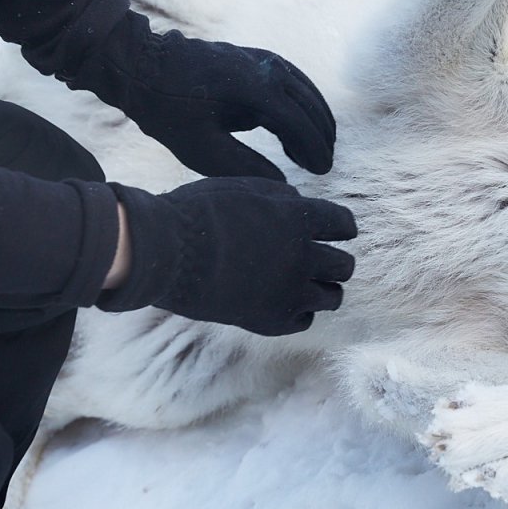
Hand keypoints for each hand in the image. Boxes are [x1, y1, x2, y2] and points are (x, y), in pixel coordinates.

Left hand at [94, 28, 336, 180]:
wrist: (143, 66)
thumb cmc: (168, 109)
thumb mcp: (201, 148)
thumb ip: (245, 167)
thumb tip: (284, 183)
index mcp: (255, 88)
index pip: (300, 123)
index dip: (315, 150)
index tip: (323, 171)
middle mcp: (267, 68)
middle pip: (310, 107)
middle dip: (321, 138)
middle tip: (322, 166)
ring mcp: (265, 58)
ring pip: (307, 93)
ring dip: (316, 122)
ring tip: (313, 152)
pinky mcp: (259, 57)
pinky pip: (295, 83)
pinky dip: (303, 106)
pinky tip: (296, 128)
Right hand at [99, 177, 356, 335]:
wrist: (162, 252)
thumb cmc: (196, 212)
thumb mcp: (245, 187)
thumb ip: (282, 197)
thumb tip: (300, 204)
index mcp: (299, 218)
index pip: (345, 225)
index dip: (340, 228)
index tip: (334, 232)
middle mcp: (303, 255)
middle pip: (345, 265)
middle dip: (334, 262)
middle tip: (320, 261)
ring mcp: (289, 291)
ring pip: (333, 297)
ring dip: (323, 289)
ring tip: (307, 285)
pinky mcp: (272, 321)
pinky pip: (306, 320)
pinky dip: (299, 312)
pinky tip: (283, 302)